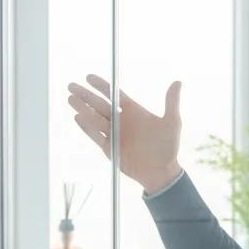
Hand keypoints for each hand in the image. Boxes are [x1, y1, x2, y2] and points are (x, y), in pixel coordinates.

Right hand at [67, 75, 182, 193]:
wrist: (160, 171)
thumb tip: (178, 82)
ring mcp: (114, 134)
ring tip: (70, 99)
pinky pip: (95, 135)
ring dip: (82, 108)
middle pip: (99, 104)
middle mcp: (121, 120)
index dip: (101, 85)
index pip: (114, 94)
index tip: (89, 77)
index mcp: (133, 111)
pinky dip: (86, 127)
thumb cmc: (168, 147)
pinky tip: (77, 117)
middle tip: (71, 85)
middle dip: (85, 95)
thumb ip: (171, 102)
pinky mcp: (109, 147)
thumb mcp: (172, 123)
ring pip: (94, 118)